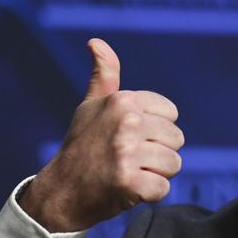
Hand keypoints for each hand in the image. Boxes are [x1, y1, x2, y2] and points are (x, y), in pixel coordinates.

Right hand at [19, 38, 183, 231]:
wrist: (60, 192)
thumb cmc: (82, 146)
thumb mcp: (90, 106)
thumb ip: (105, 75)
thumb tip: (96, 41)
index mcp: (124, 100)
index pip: (171, 114)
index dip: (155, 130)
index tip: (129, 137)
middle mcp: (127, 122)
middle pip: (176, 139)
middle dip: (157, 153)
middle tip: (127, 159)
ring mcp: (127, 152)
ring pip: (174, 164)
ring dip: (155, 174)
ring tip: (127, 173)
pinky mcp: (129, 182)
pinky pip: (162, 189)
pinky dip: (148, 195)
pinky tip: (126, 190)